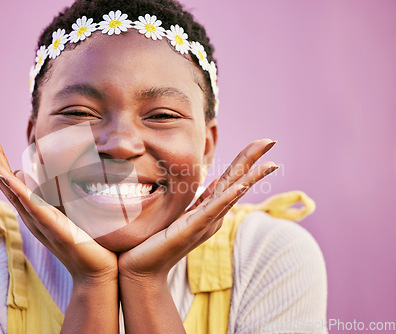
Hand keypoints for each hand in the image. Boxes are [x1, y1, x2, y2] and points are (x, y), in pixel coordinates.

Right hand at [0, 130, 117, 283]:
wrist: (96, 271)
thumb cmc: (87, 242)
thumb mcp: (71, 211)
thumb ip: (59, 195)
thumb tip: (48, 176)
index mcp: (34, 209)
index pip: (11, 179)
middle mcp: (31, 214)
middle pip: (5, 181)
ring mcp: (39, 221)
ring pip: (12, 190)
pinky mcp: (52, 227)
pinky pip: (32, 205)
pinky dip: (18, 190)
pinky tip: (6, 175)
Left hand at [118, 139, 278, 280]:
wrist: (142, 268)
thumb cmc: (155, 241)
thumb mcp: (178, 213)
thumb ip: (195, 200)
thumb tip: (210, 183)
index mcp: (208, 210)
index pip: (230, 180)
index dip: (244, 160)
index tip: (261, 142)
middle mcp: (212, 216)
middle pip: (237, 182)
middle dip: (253, 160)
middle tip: (271, 140)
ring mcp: (205, 223)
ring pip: (232, 194)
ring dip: (250, 177)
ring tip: (269, 162)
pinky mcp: (193, 229)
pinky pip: (213, 210)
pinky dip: (228, 197)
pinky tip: (241, 185)